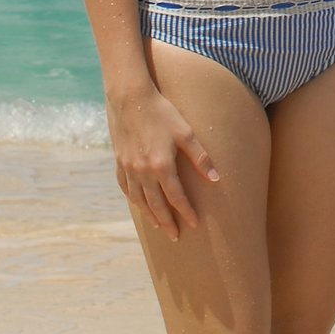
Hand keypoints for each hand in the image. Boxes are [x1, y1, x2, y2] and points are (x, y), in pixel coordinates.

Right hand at [106, 83, 218, 239]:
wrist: (130, 97)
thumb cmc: (162, 112)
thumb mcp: (185, 133)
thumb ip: (200, 157)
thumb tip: (216, 179)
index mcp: (161, 166)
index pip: (176, 197)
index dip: (186, 212)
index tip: (194, 224)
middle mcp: (142, 171)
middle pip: (156, 205)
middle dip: (167, 222)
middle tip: (175, 236)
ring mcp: (128, 167)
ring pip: (138, 199)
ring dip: (149, 215)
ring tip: (159, 226)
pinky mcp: (119, 161)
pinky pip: (125, 187)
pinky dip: (132, 198)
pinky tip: (138, 203)